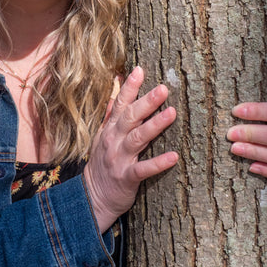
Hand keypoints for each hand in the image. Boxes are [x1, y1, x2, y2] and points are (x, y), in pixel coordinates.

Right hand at [83, 66, 178, 232]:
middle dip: (146, 102)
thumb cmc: (102, 164)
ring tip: (172, 113)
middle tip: (163, 88)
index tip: (140, 70)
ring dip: (155, 125)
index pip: (119, 104)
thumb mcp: (101, 137)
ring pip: (137, 138)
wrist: (92, 196)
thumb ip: (110, 115)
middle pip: (130, 117)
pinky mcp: (126, 177)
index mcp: (110, 130)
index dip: (129, 87)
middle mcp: (113, 141)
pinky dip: (158, 163)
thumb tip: (116, 90)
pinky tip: (174, 156)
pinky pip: (143, 169)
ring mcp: (119, 159)